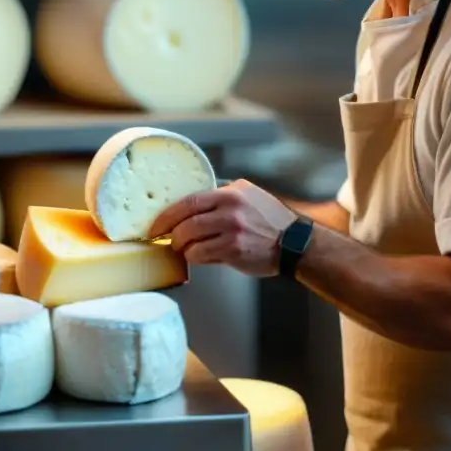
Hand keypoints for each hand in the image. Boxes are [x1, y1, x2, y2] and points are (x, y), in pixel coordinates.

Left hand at [148, 179, 296, 276]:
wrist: (294, 242)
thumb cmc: (270, 220)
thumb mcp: (248, 195)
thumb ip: (222, 195)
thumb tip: (192, 202)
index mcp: (230, 193)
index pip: (189, 201)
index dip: (167, 215)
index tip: (156, 224)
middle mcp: (230, 209)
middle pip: (185, 222)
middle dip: (171, 234)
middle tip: (168, 240)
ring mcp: (232, 230)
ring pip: (190, 240)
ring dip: (183, 248)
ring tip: (185, 249)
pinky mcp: (234, 250)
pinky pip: (201, 255)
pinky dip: (195, 257)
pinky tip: (201, 256)